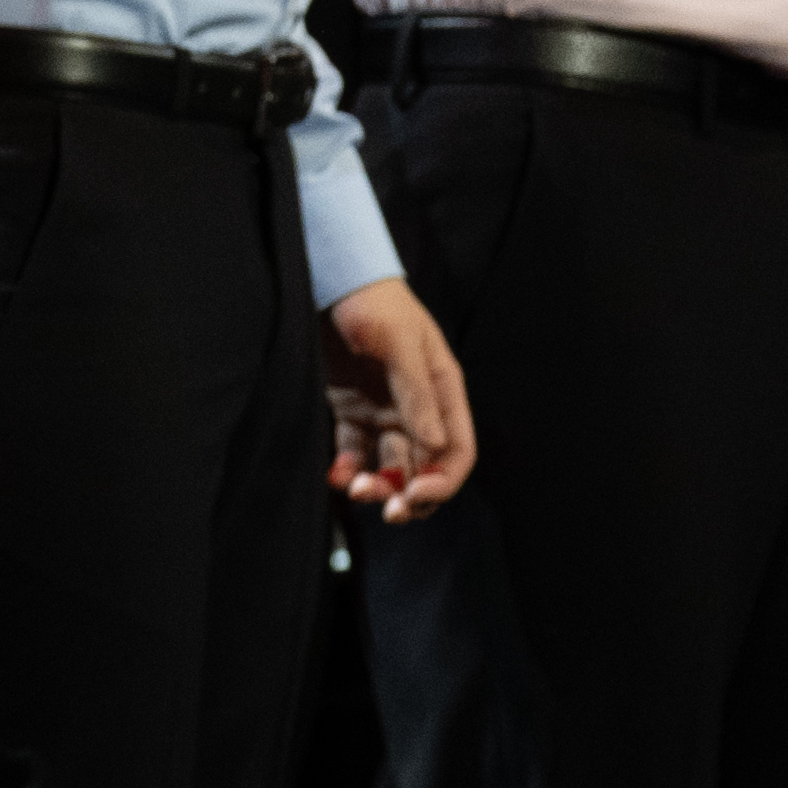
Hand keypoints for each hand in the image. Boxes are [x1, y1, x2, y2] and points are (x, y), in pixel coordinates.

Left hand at [320, 280, 476, 514]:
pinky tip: (336, 477)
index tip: (417, 495)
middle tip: (387, 509)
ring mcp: (384, 411)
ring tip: (355, 489)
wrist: (330, 278)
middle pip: (424, 467)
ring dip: (378, 485)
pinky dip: (347, 469)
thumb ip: (416, 391)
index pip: (457, 451)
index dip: (443, 480)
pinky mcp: (351, 410)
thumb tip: (434, 443)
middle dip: (410, 493)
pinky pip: (354, 452)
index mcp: (442, 392)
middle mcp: (418, 409)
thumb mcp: (398, 340)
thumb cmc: (373, 301)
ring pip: (389, 465)